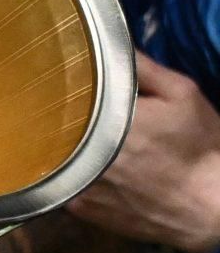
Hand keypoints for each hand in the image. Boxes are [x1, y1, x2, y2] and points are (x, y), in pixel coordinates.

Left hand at [68, 52, 219, 252]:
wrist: (211, 207)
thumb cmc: (202, 148)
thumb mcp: (182, 95)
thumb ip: (142, 68)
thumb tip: (110, 43)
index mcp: (106, 121)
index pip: (60, 96)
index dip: (56, 87)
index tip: (56, 79)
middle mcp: (84, 155)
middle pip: (50, 126)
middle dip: (59, 115)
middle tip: (69, 108)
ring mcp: (77, 185)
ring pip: (53, 155)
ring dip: (63, 144)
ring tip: (81, 136)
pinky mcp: (79, 208)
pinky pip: (63, 181)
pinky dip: (71, 171)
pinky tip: (90, 165)